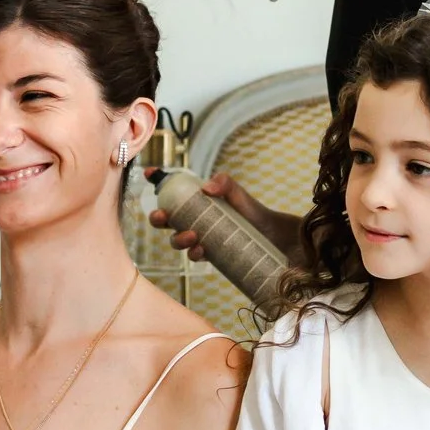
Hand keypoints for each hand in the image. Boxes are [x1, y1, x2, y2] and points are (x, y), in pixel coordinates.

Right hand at [148, 173, 291, 260]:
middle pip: (168, 219)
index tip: (149, 173)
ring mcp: (203, 239)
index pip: (175, 191)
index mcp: (200, 202)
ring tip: (192, 236)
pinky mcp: (213, 256)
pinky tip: (201, 250)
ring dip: (178, 238)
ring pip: (177, 239)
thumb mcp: (242, 197)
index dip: (158, 181)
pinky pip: (195, 255)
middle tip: (161, 217)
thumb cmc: (259, 216)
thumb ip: (226, 184)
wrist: (280, 242)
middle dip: (158, 218)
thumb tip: (205, 188)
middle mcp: (198, 220)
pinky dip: (194, 253)